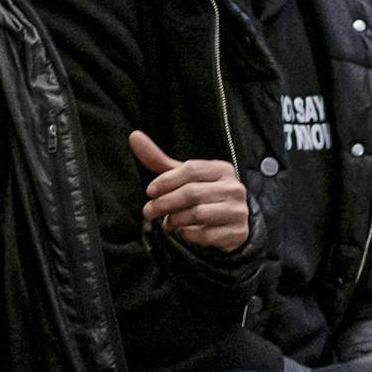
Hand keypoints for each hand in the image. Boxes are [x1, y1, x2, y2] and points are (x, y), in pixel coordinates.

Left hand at [131, 130, 250, 252]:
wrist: (231, 223)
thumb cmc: (202, 195)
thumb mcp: (184, 178)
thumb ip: (159, 160)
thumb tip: (134, 136)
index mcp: (222, 169)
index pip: (191, 169)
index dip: (166, 180)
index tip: (150, 191)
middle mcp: (234, 187)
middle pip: (192, 192)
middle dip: (165, 203)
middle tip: (148, 211)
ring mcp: (237, 210)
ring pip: (198, 214)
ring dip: (175, 220)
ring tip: (166, 223)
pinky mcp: (237, 232)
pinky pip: (206, 235)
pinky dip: (188, 234)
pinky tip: (183, 232)